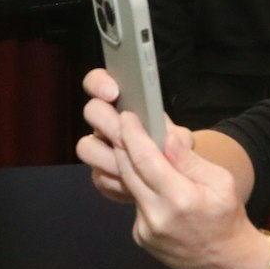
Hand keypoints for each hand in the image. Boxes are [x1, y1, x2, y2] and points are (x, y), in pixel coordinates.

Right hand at [78, 67, 190, 203]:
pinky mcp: (101, 175)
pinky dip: (116, 181)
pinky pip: (98, 176)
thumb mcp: (183, 144)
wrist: (173, 184)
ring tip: (130, 164)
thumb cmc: (174, 152)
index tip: (114, 92)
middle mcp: (106, 123)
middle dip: (107, 122)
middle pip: (91, 111)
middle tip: (124, 134)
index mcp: (123, 103)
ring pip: (87, 146)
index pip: (99, 81)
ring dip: (108, 156)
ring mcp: (101, 150)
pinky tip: (132, 187)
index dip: (100, 83)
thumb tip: (171, 140)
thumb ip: (180, 140)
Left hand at [107, 104, 267, 268]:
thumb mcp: (221, 181)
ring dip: (131, 165)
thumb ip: (188, 159)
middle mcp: (157, 215)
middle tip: (124, 124)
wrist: (226, 261)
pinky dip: (141, 190)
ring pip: (129, 186)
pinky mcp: (140, 236)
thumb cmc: (227, 217)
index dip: (133, 134)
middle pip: (128, 170)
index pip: (145, 159)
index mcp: (180, 199)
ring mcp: (145, 229)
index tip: (128, 116)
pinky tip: (154, 187)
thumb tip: (165, 135)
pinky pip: (135, 204)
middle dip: (124, 144)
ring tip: (140, 149)